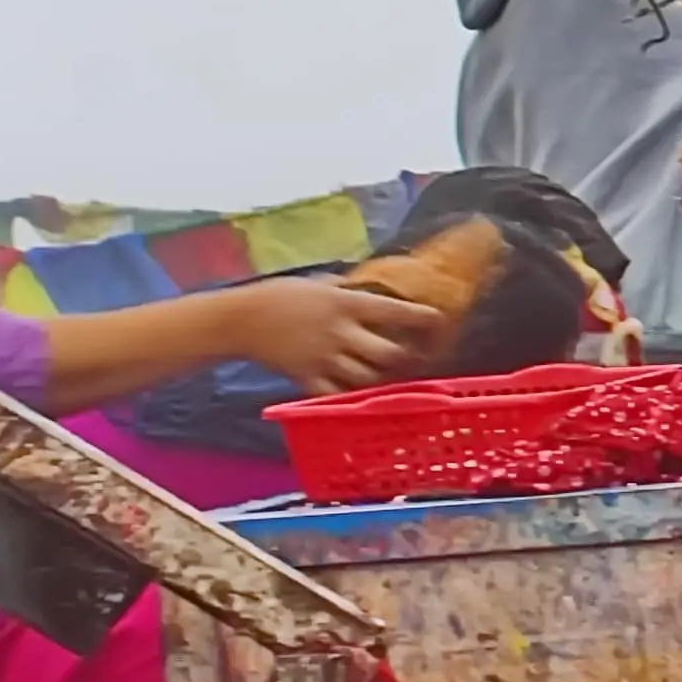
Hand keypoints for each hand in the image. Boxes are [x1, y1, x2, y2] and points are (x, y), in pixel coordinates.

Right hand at [234, 270, 451, 396]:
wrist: (241, 319)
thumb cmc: (281, 295)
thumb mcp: (320, 283)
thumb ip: (348, 290)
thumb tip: (375, 291)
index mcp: (345, 303)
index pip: (394, 311)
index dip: (421, 319)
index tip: (441, 322)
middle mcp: (340, 332)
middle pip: (388, 353)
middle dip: (408, 358)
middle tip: (418, 358)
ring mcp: (324, 358)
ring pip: (368, 377)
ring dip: (385, 379)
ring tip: (395, 377)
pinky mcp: (307, 378)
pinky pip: (338, 395)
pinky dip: (354, 398)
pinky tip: (364, 395)